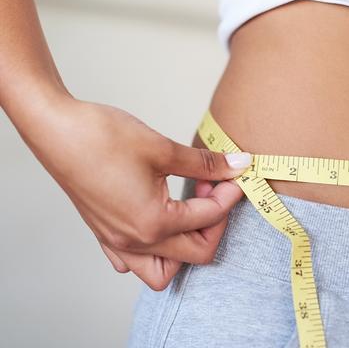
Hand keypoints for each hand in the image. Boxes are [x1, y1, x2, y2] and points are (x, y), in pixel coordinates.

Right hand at [26, 97, 247, 289]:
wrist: (58, 132)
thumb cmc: (103, 139)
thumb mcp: (163, 149)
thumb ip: (204, 164)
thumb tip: (237, 165)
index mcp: (153, 223)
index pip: (209, 218)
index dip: (230, 195)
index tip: (236, 174)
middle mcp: (135, 241)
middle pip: (196, 253)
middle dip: (215, 221)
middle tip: (215, 187)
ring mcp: (117, 242)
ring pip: (163, 269)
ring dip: (187, 246)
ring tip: (190, 208)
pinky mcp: (105, 234)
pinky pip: (134, 262)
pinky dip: (155, 250)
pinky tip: (160, 219)